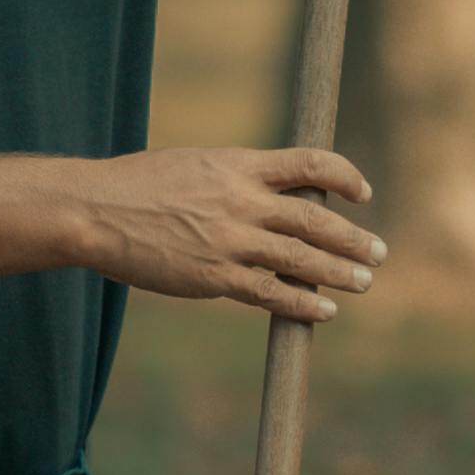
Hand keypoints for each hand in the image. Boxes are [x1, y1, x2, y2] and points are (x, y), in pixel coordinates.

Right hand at [85, 142, 384, 323]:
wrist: (95, 211)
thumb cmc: (138, 186)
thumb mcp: (194, 164)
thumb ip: (234, 177)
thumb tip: (268, 193)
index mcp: (238, 164)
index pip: (309, 163)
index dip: (345, 176)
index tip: (364, 192)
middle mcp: (241, 200)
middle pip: (315, 218)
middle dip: (353, 236)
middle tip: (379, 251)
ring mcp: (230, 240)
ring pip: (301, 258)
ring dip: (339, 271)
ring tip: (364, 280)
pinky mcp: (213, 277)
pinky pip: (271, 293)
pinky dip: (302, 303)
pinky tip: (323, 312)